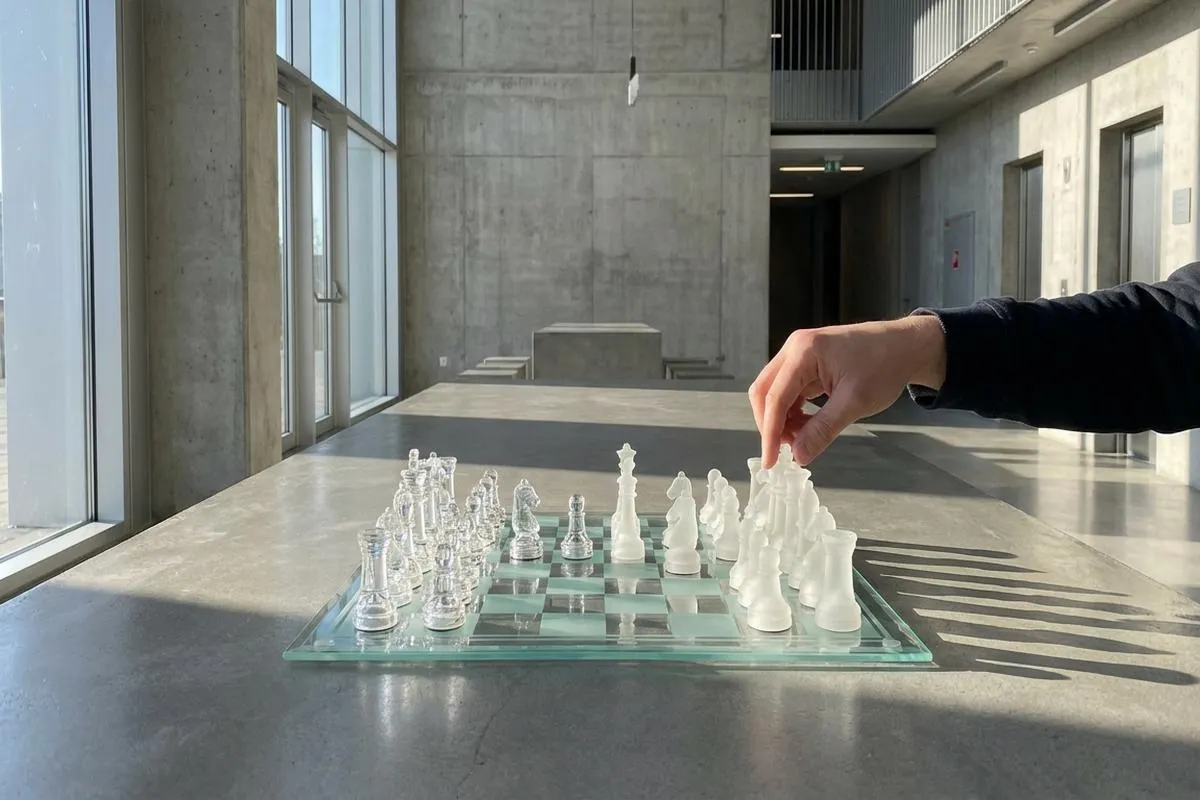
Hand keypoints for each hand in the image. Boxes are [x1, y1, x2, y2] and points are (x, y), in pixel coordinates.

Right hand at [748, 315, 946, 467]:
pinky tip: (807, 426)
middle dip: (771, 424)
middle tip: (785, 451)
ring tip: (802, 439)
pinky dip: (792, 411)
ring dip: (782, 419)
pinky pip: (789, 390)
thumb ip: (823, 429)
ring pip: (774, 392)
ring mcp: (800, 354)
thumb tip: (799, 455)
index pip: (775, 397)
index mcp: (804, 351)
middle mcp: (795, 348)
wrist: (906, 346)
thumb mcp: (855, 402)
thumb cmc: (885, 366)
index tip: (770, 461)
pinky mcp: (807, 362)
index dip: (770, 433)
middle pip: (764, 391)